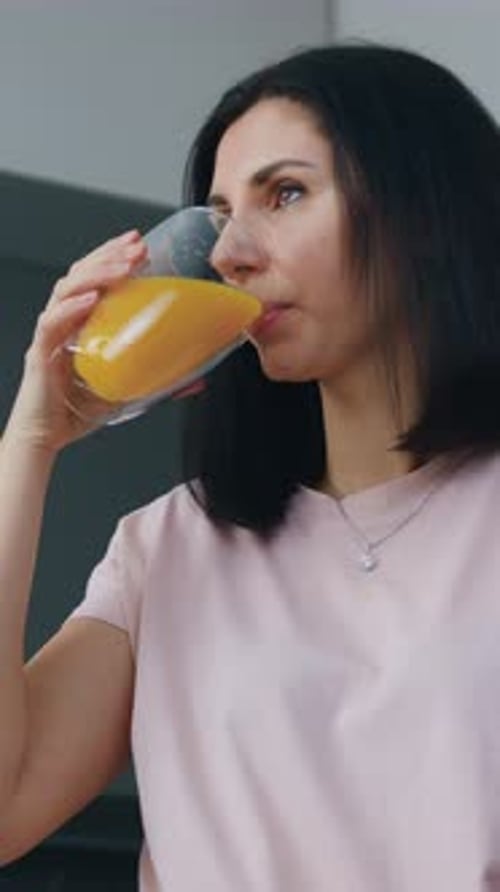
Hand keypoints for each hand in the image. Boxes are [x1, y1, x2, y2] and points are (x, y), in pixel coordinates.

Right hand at [6, 230, 147, 453]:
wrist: (46, 438)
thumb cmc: (78, 410)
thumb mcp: (127, 388)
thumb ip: (157, 380)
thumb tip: (197, 380)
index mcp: (82, 322)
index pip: (95, 277)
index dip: (114, 256)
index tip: (141, 243)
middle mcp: (64, 321)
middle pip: (81, 274)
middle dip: (110, 256)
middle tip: (137, 247)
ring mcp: (51, 334)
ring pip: (67, 289)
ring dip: (96, 273)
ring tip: (121, 267)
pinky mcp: (40, 353)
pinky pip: (52, 323)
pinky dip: (71, 308)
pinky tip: (91, 299)